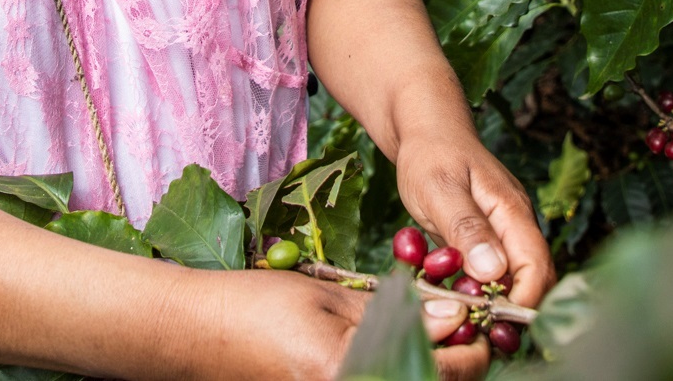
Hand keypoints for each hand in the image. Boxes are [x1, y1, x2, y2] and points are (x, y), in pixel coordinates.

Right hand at [190, 265, 491, 380]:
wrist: (193, 333)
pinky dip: (398, 368)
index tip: (479, 318)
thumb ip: (393, 312)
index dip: (473, 346)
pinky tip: (397, 346)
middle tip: (461, 325)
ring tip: (431, 331)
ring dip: (429, 367)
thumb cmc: (254, 307)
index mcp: (353, 375)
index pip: (444, 373)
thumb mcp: (328, 300)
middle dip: (457, 361)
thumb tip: (453, 316)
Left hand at [394, 125, 556, 308]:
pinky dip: (476, 291)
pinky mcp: (484, 239)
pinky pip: (490, 273)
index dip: (521, 300)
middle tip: (476, 333)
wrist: (423, 129)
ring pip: (510, 280)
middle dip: (509, 310)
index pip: (536, 267)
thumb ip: (466, 227)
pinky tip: (453, 301)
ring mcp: (501, 232)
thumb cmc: (429, 153)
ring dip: (492, 305)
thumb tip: (493, 271)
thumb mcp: (440, 188)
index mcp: (512, 212)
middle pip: (530, 279)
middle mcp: (515, 225)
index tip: (492, 324)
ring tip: (464, 324)